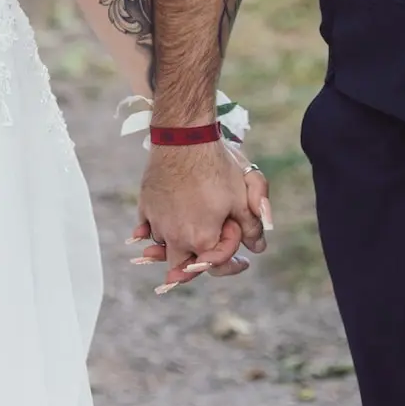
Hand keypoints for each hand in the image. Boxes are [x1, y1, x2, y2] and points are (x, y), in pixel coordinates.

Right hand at [131, 140, 269, 291]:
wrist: (183, 138)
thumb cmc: (216, 167)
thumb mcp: (241, 196)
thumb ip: (251, 226)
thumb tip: (259, 247)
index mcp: (201, 239)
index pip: (215, 266)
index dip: (232, 264)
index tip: (242, 259)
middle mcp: (175, 236)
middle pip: (183, 266)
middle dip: (197, 267)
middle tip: (208, 261)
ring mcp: (157, 222)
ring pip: (165, 246)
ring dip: (177, 246)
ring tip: (189, 239)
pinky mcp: (145, 206)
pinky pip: (146, 228)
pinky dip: (152, 233)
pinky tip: (154, 233)